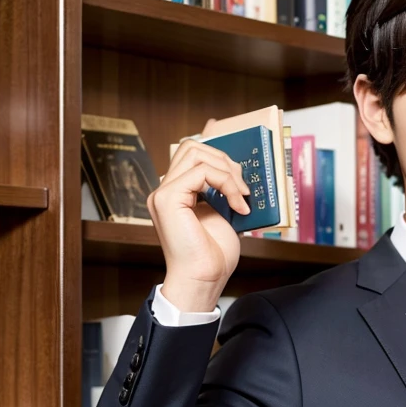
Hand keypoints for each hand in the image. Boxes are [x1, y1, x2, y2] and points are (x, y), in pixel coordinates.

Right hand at [148, 137, 250, 311]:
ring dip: (226, 170)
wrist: (203, 279)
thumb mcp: (224, 212)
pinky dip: (225, 183)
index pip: (188, 152)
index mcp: (175, 193)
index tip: (220, 127)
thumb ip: (223, 189)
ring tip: (240, 196)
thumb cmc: (213, 254)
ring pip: (195, 152)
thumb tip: (234, 167)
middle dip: (225, 159)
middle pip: (192, 147)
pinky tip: (236, 204)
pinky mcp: (167, 199)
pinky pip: (200, 171)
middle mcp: (164, 190)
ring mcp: (162, 194)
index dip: (207, 138)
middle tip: (242, 187)